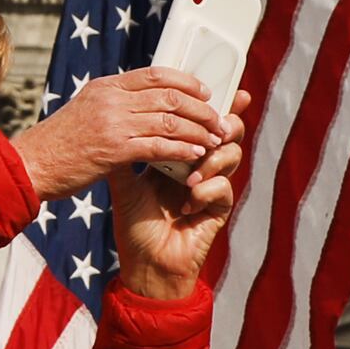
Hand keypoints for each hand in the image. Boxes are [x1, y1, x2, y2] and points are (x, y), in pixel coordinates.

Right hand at [16, 67, 239, 204]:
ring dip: (197, 132)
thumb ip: (113, 104)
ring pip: (170, 121)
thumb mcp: (85, 110)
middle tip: (217, 120)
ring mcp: (113, 123)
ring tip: (212, 141)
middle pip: (170, 96)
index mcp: (106, 87)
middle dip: (200, 109)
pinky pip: (159, 147)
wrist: (32, 165)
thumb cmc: (58, 144)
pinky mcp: (114, 150)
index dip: (186, 81)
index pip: (155, 74)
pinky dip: (182, 150)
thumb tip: (142, 105)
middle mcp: (112, 100)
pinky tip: (195, 155)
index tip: (203, 92)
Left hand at [105, 118, 247, 296]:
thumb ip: (126, 151)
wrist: (144, 264)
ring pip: (232, 155)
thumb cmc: (135, 224)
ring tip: (191, 172)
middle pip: (226, 132)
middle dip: (224, 122)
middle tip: (216, 124)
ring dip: (213, 159)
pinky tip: (186, 203)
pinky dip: (206, 190)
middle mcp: (200, 165)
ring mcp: (212, 186)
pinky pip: (224, 189)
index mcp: (180, 153)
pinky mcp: (218, 209)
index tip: (220, 84)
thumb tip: (117, 117)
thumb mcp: (124, 182)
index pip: (198, 121)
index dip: (211, 103)